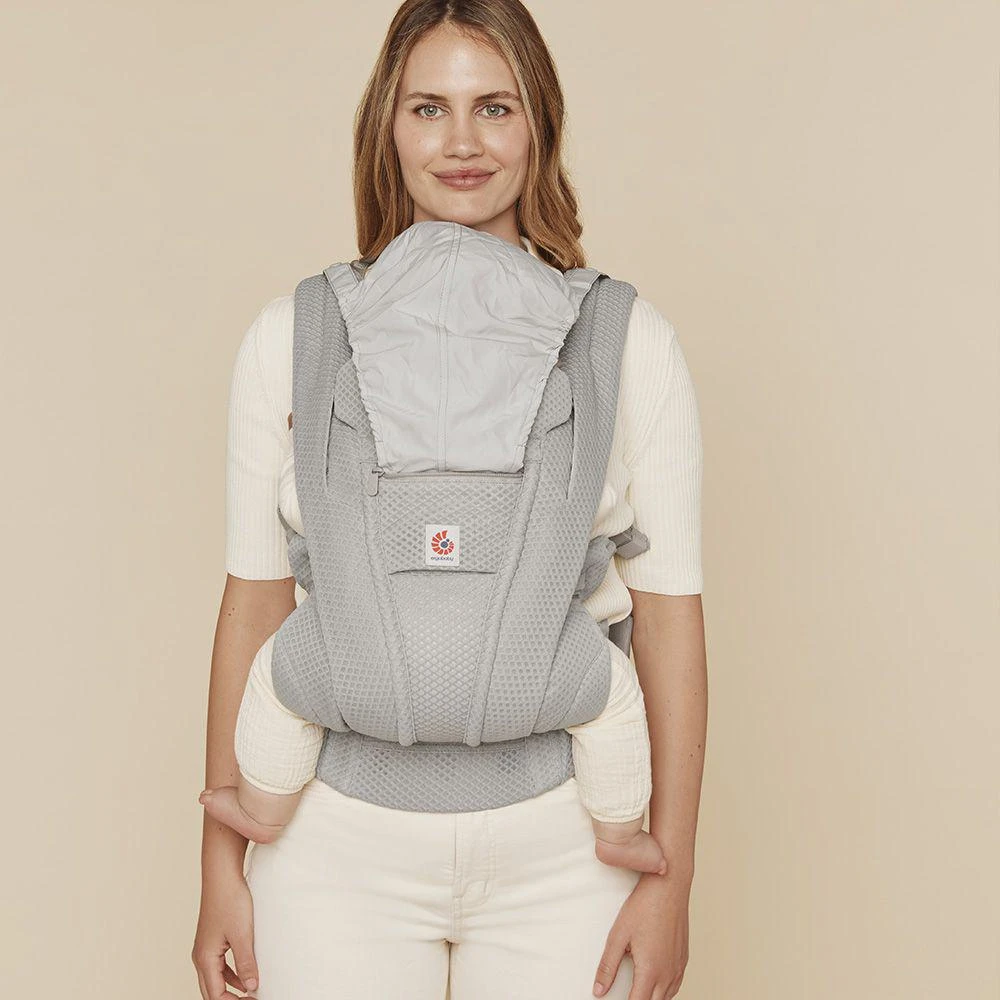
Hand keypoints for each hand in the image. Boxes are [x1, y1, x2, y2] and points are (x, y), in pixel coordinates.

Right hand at [191, 867, 258, 997]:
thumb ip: (246, 962)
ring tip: (251, 994)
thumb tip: (251, 987)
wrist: (222, 875)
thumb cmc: (230, 901)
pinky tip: (246, 976)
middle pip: (211, 991)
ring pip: (215, 980)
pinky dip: (232, 976)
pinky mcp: (213, 940)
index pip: (216, 995)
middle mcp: (201, 956)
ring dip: (231, 990)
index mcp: (205, 958)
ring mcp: (205, 948)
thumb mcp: (242, 934)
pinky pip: (220, 967)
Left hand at [592, 869, 690, 998]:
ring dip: (653, 998)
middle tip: (626, 995)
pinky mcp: (684, 958)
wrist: (668, 886)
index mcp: (651, 971)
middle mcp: (668, 973)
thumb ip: (607, 966)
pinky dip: (665, 990)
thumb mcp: (618, 936)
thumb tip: (598, 990)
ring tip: (637, 991)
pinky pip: (676, 985)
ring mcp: (678, 966)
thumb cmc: (644, 906)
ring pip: (667, 997)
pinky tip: (655, 984)